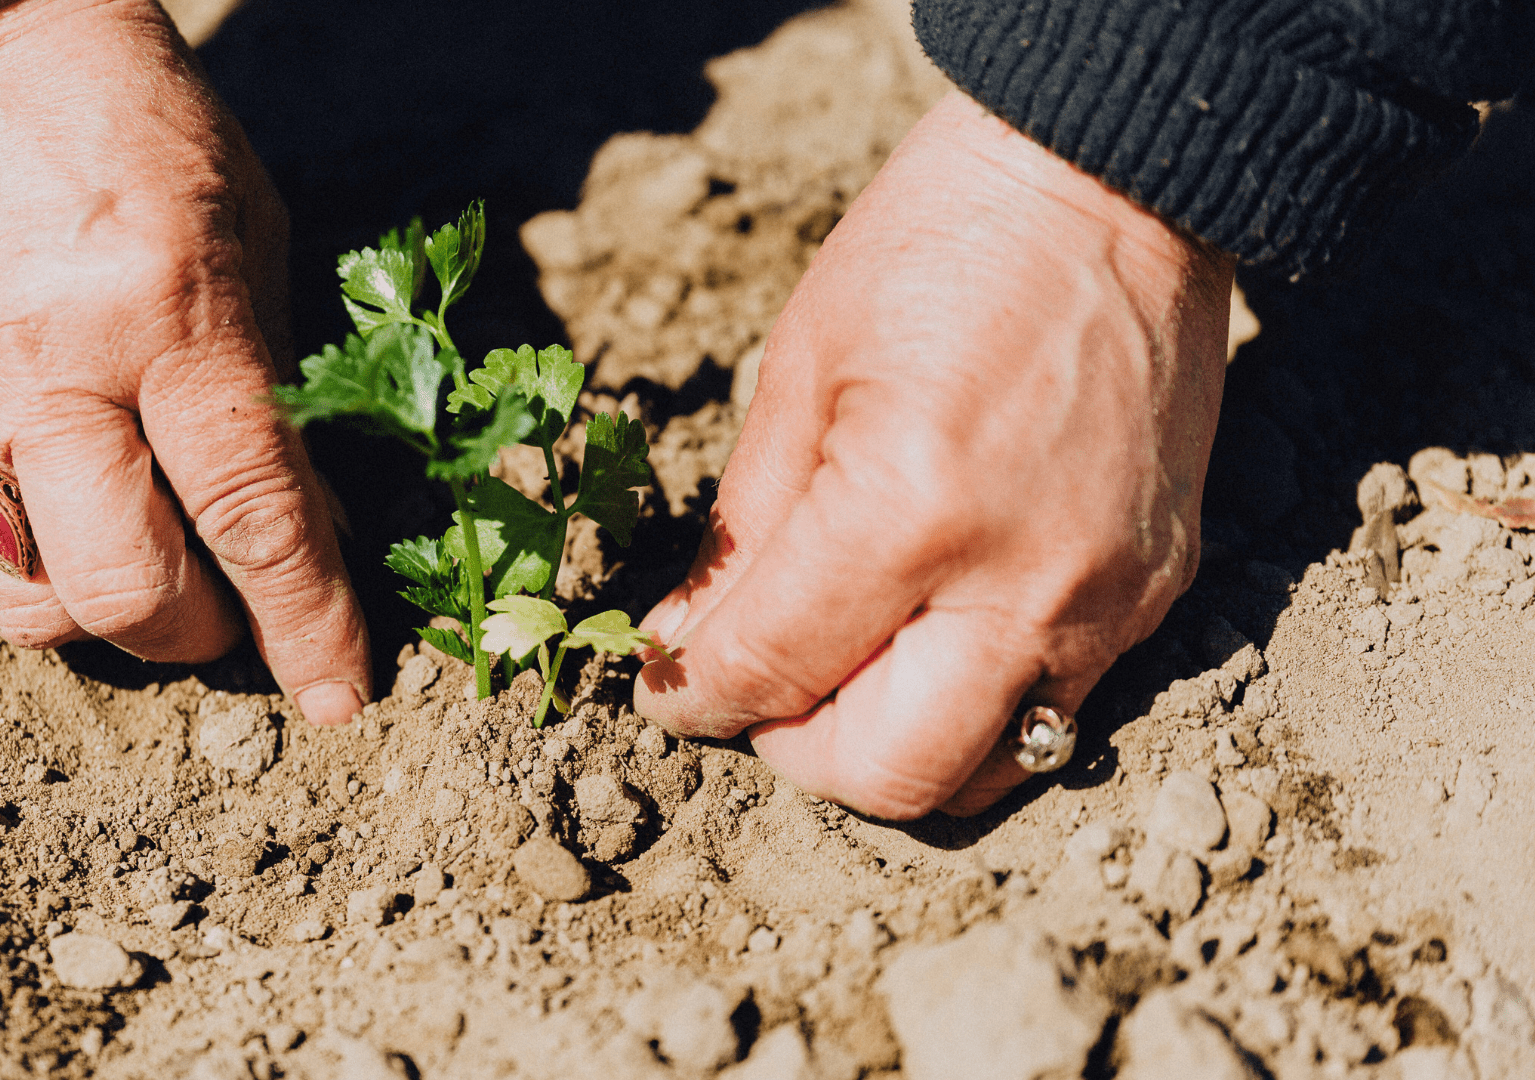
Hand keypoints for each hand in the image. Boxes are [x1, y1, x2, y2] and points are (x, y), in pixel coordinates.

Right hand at [0, 0, 369, 721]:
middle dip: (199, 636)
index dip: (306, 623)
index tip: (341, 696)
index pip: (249, 514)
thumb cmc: (133, 121)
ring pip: (25, 600)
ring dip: (104, 614)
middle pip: (124, 594)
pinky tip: (60, 480)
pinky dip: (29, 541)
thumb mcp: (247, 234)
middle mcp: (41, 369)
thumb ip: (274, 392)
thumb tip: (303, 536)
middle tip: (230, 611)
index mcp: (162, 311)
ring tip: (143, 557)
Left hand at [634, 89, 1232, 817]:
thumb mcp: (801, 372)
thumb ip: (742, 532)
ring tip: (845, 677)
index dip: (695, 697)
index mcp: (908, 509)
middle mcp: (1021, 581)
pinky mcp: (1158, 592)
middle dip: (796, 755)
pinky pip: (1054, 709)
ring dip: (891, 751)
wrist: (1115, 185)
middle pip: (888, 773)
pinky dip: (972, 705)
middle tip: (760, 698)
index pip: (774, 671)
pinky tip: (931, 635)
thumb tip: (688, 645)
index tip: (668, 689)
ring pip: (984, 771)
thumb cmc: (939, 247)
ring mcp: (1105, 599)